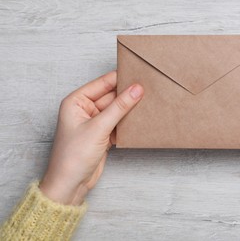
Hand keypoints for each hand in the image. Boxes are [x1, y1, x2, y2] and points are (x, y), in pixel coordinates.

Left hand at [39, 71, 142, 204]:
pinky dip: (128, 122)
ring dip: (129, 109)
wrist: (70, 185)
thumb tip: (136, 90)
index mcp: (76, 101)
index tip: (139, 74)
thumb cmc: (73, 156)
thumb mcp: (99, 127)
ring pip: (117, 110)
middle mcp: (85, 109)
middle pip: (111, 96)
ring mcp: (95, 122)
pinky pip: (119, 122)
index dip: (120, 78)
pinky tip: (140, 120)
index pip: (102, 83)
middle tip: (148, 89)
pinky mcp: (103, 134)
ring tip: (148, 103)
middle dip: (128, 94)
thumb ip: (119, 107)